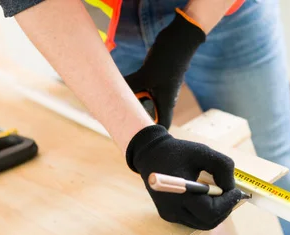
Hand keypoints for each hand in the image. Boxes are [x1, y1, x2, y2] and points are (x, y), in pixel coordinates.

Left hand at [124, 9, 205, 128]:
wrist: (180, 39)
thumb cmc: (169, 58)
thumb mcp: (146, 74)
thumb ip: (130, 85)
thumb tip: (109, 95)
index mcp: (166, 103)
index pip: (161, 128)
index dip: (151, 137)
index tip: (136, 140)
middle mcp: (164, 99)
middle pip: (149, 118)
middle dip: (135, 121)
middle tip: (119, 122)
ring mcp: (160, 90)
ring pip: (143, 103)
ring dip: (132, 104)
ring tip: (117, 105)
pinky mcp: (155, 80)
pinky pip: (141, 90)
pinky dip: (132, 91)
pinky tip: (122, 87)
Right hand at [126, 125, 241, 229]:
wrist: (151, 154)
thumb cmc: (178, 151)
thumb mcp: (204, 151)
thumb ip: (223, 167)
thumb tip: (231, 188)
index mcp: (180, 194)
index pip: (210, 212)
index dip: (228, 204)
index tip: (237, 192)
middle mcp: (173, 209)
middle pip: (208, 222)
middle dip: (225, 209)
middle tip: (231, 194)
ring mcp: (170, 215)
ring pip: (202, 224)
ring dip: (216, 212)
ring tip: (220, 194)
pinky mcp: (168, 215)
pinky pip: (194, 220)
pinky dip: (205, 212)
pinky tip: (207, 197)